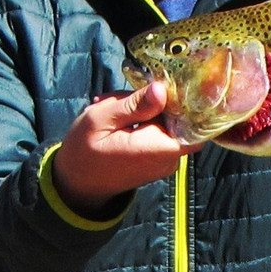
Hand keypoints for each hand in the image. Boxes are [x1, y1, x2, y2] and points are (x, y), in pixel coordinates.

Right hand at [52, 82, 197, 216]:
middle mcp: (169, 158)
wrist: (76, 185)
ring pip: (167, 121)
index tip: (162, 86)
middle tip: (120, 99)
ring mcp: (166, 160)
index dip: (185, 100)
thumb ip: (134, 105)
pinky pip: (159, 131)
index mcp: (158, 149)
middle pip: (178, 117)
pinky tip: (118, 120)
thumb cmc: (83, 152)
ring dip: (143, 111)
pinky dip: (141, 122)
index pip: (195, 121)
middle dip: (154, 102)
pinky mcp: (160, 158)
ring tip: (113, 110)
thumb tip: (162, 90)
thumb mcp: (101, 119)